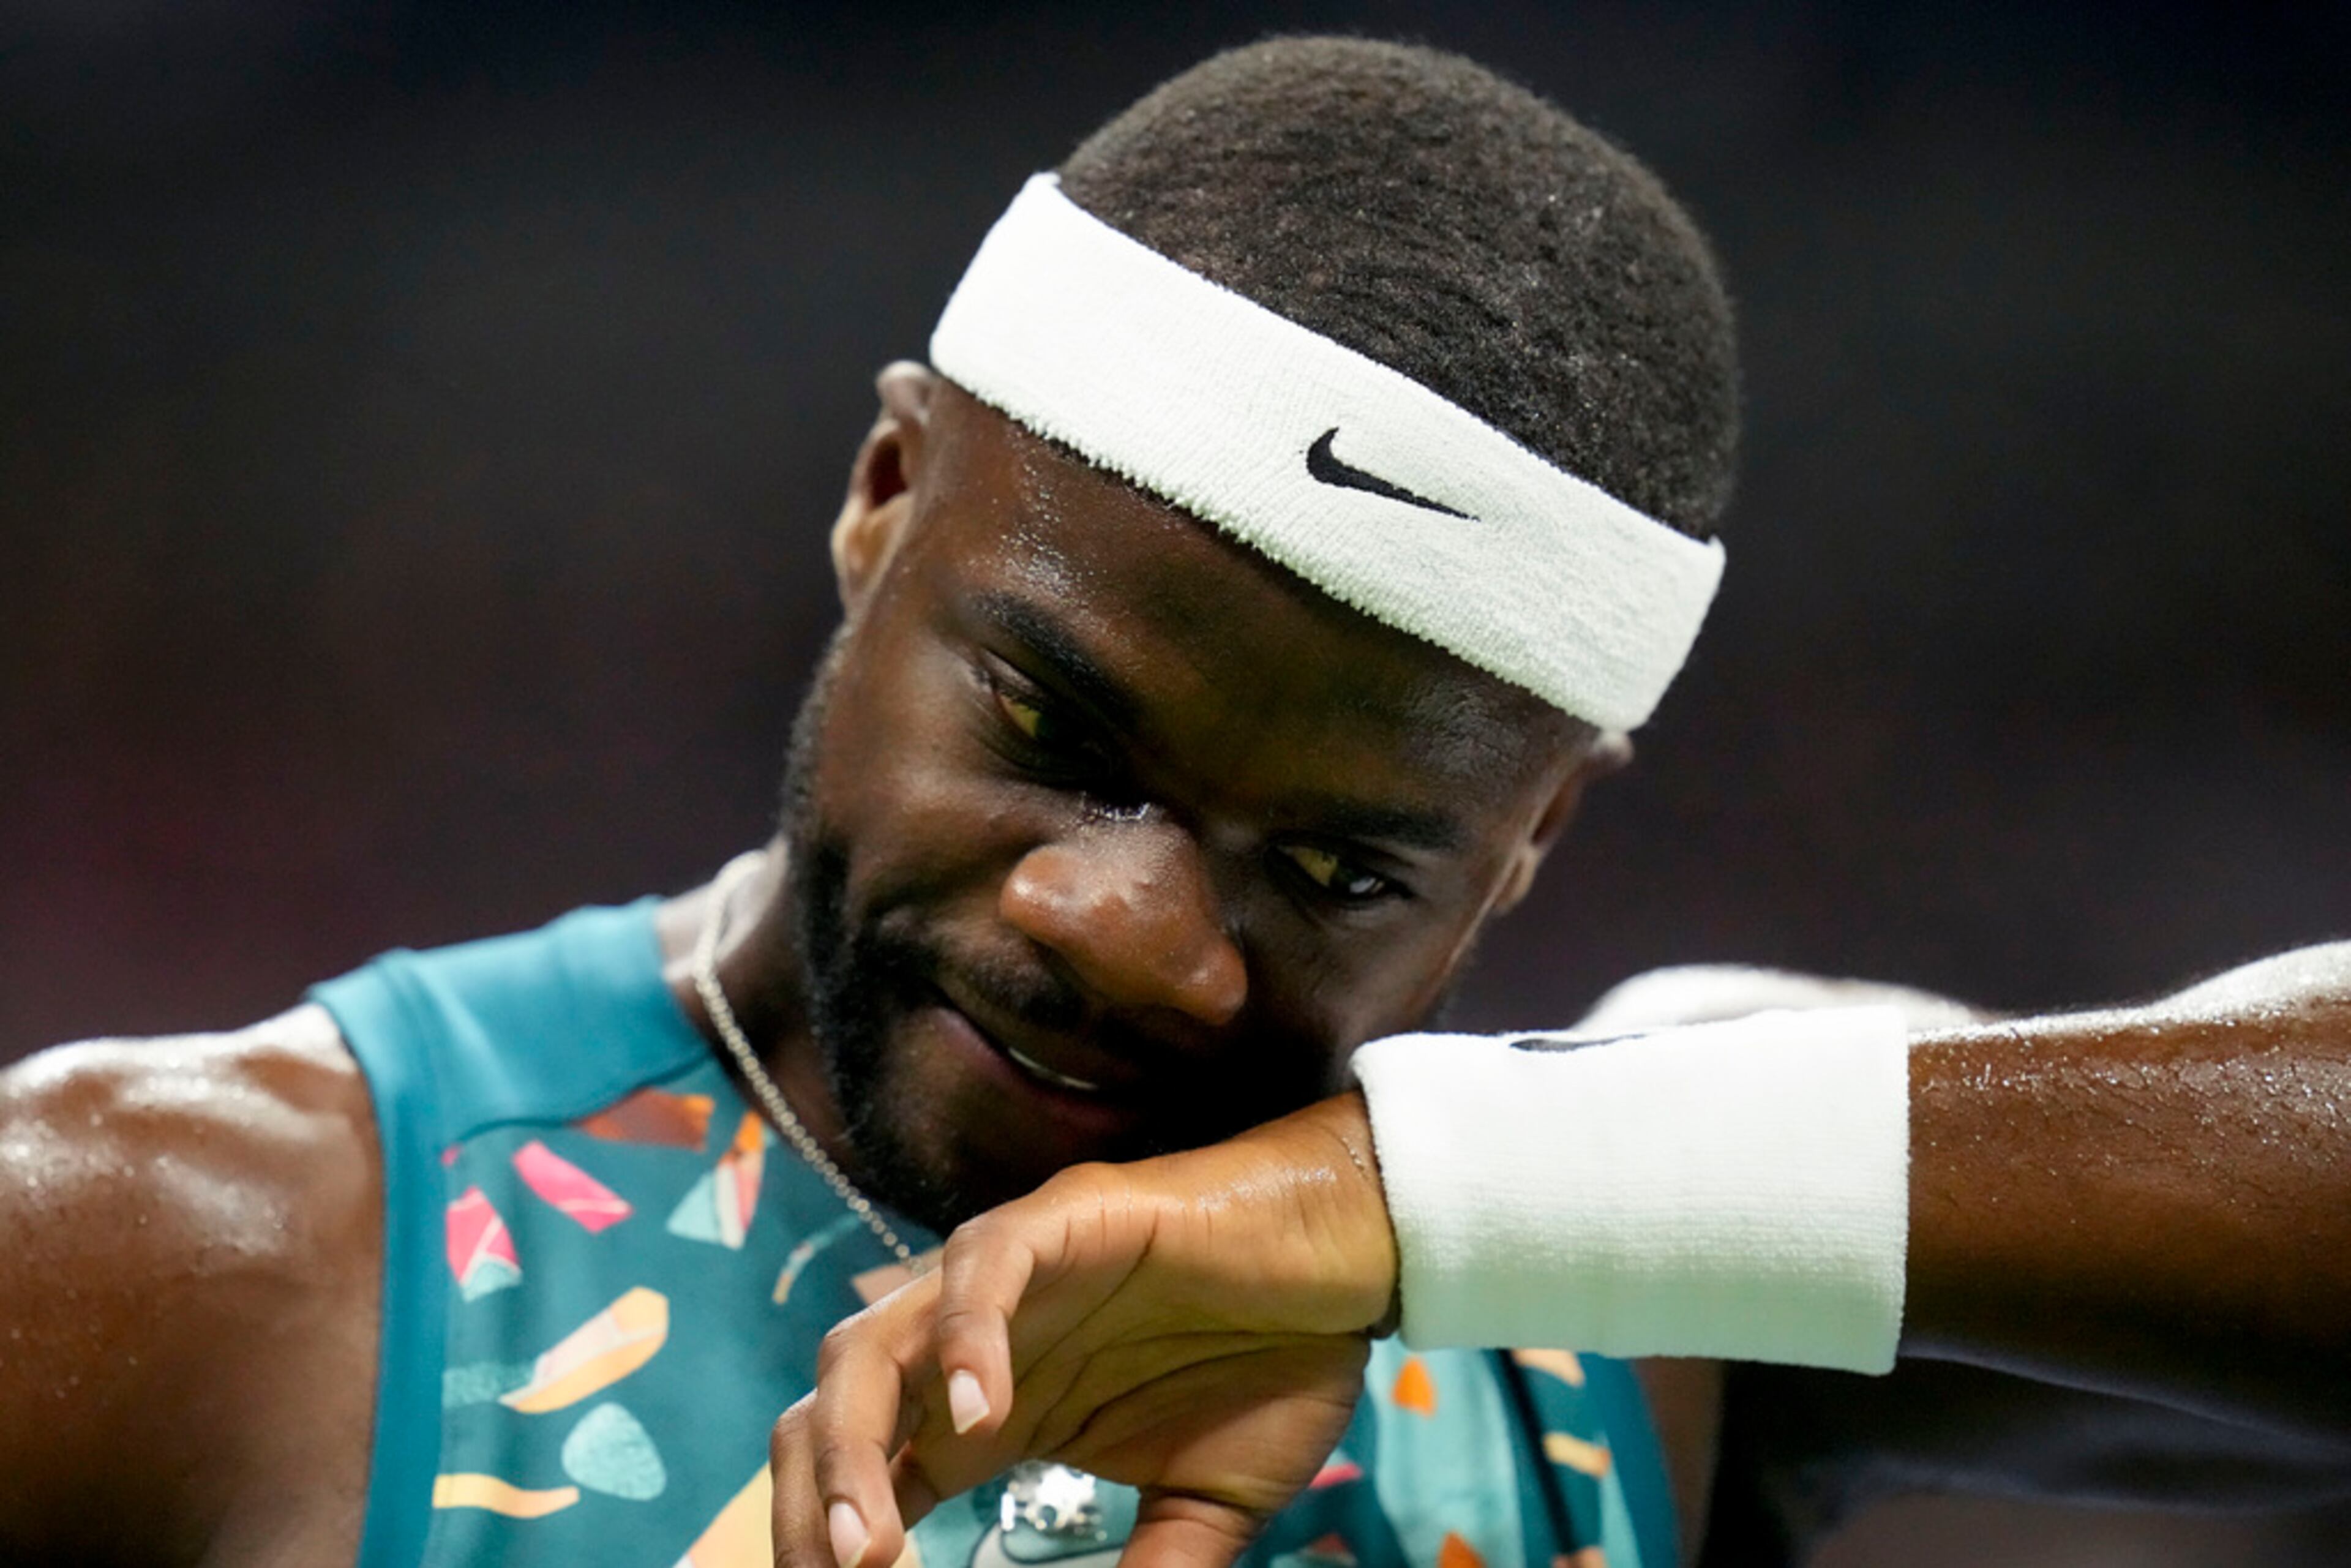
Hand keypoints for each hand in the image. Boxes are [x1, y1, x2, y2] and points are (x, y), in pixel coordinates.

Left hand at [770, 1092, 1398, 1567]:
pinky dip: (965, 1337)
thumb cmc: (1272, 1367)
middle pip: (831, 1412)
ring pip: (873, 1342)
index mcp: (986, 1417)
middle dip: (809, 1503)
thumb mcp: (1203, 1506)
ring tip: (869, 1541)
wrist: (1347, 1266)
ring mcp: (1005, 1278)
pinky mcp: (1060, 1220)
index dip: (830, 1540)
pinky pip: (981, 1264)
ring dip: (850, 1442)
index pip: (867, 1476)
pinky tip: (980, 1414)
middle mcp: (971, 1348)